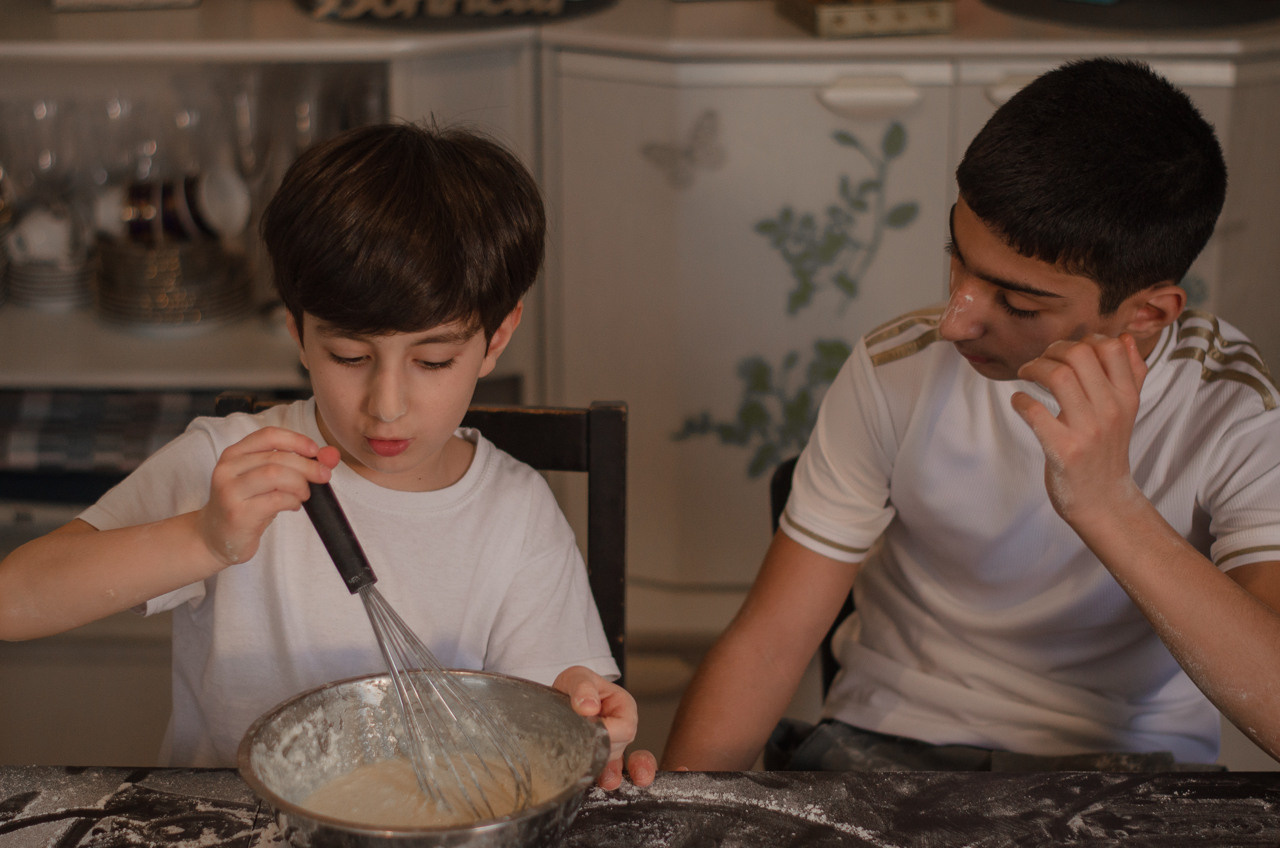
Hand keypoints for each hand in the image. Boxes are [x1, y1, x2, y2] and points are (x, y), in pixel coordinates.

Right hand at [199, 427, 339, 565]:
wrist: (216, 537)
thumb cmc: (246, 505)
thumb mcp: (265, 480)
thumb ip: (295, 464)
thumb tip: (330, 455)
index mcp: (234, 454)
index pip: (268, 435)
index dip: (296, 440)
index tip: (315, 451)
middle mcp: (228, 469)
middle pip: (277, 457)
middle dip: (307, 466)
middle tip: (323, 476)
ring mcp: (230, 491)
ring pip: (276, 475)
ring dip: (300, 484)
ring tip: (304, 494)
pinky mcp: (238, 513)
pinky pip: (275, 500)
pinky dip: (293, 501)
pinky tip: (293, 505)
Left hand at [553, 666, 656, 789]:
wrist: (557, 699)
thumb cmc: (574, 686)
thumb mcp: (577, 677)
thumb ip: (583, 687)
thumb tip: (589, 707)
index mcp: (623, 707)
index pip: (626, 726)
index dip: (610, 732)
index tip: (589, 731)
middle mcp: (621, 730)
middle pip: (619, 747)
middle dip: (601, 748)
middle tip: (579, 743)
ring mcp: (612, 748)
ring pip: (615, 766)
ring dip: (607, 772)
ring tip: (602, 778)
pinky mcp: (599, 762)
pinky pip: (611, 776)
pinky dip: (609, 782)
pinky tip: (605, 785)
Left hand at [1011, 334, 1146, 522]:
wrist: (1102, 500)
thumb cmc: (1106, 451)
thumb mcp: (1126, 412)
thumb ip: (1130, 375)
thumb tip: (1126, 338)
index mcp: (1127, 397)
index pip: (1111, 347)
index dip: (1083, 340)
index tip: (1065, 353)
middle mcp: (1111, 410)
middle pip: (1080, 354)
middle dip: (1051, 350)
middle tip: (1039, 362)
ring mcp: (1088, 431)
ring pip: (1059, 377)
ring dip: (1034, 368)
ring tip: (1026, 374)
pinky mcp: (1063, 450)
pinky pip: (1035, 412)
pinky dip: (1020, 401)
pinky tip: (1020, 402)